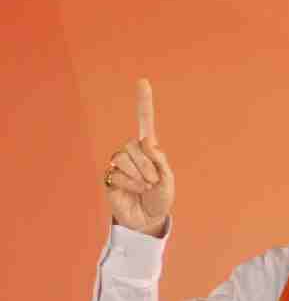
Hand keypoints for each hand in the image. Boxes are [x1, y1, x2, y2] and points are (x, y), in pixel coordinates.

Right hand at [104, 78, 174, 236]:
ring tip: (144, 186)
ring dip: (138, 174)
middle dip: (146, 164)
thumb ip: (160, 160)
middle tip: (153, 180)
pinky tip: (133, 190)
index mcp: (149, 149)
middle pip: (133, 144)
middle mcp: (133, 152)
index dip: (143, 103)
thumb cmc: (160, 198)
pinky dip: (129, 183)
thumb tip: (146, 140)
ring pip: (123, 157)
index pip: (145, 122)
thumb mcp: (168, 180)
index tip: (143, 81)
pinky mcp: (109, 176)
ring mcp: (120, 163)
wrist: (148, 219)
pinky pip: (116, 172)